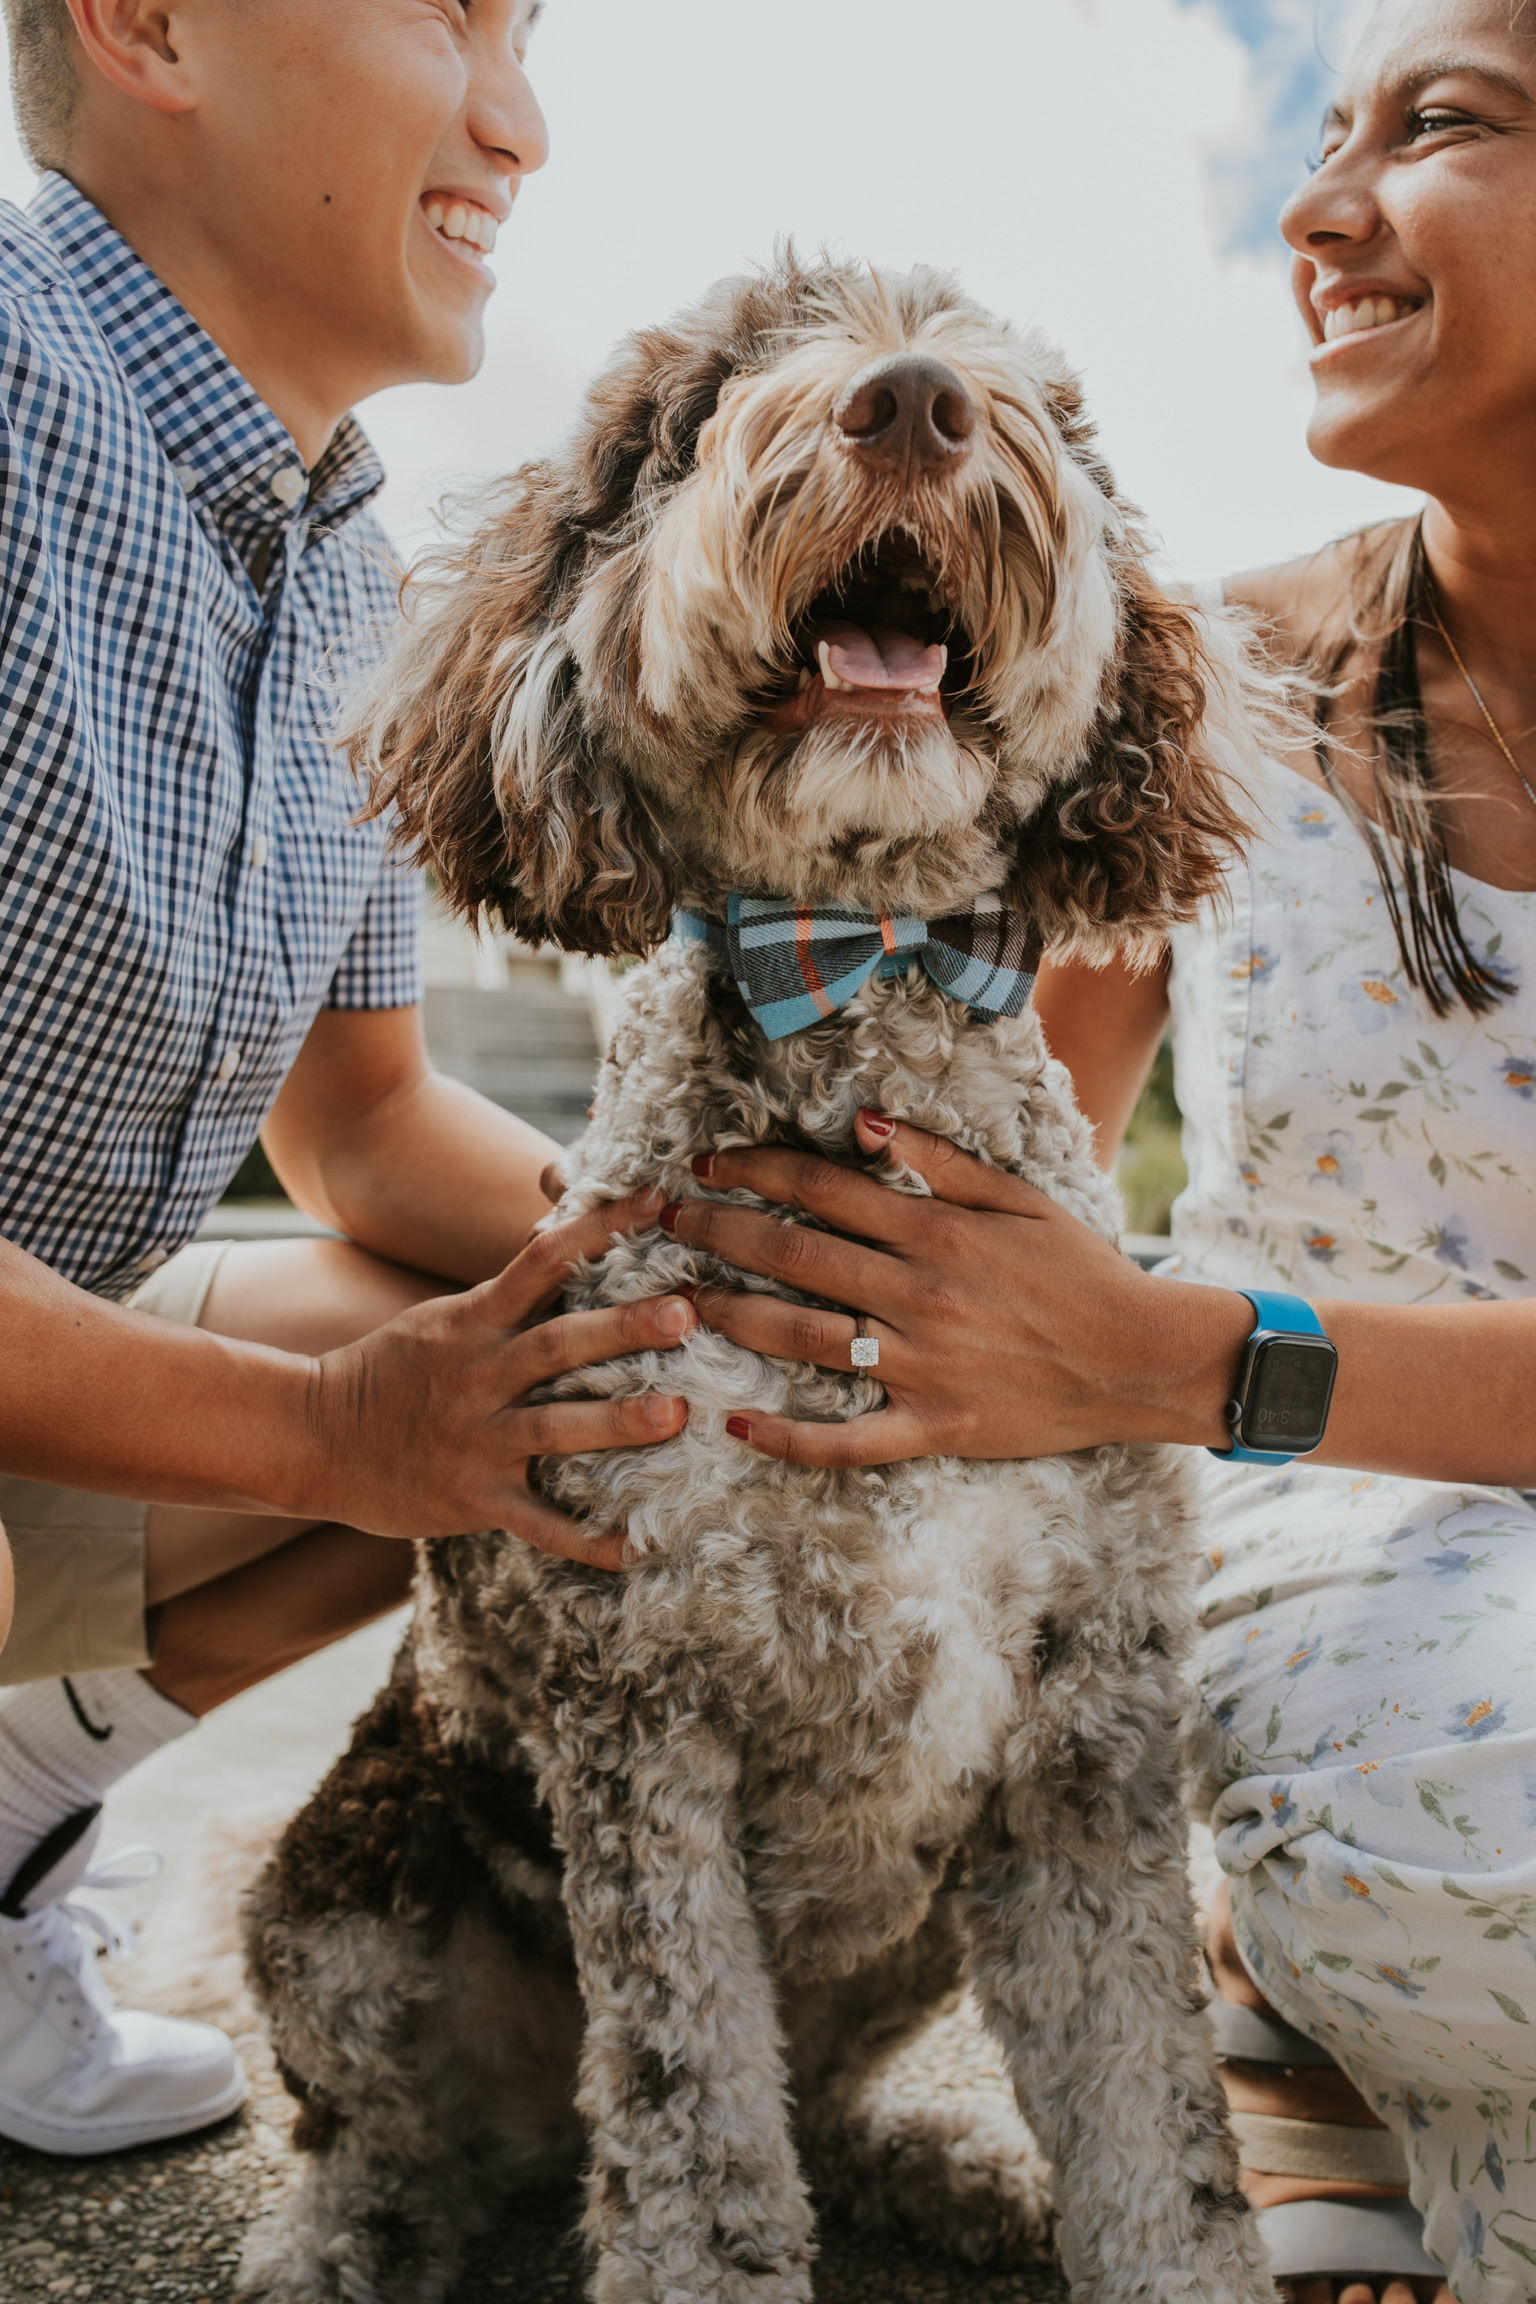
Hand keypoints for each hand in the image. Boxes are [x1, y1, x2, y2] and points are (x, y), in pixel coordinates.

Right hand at [302, 1188, 693, 1566]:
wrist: (310, 1438)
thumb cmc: (388, 1372)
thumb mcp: (444, 1320)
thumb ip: (507, 1296)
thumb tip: (569, 1246)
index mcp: (474, 1322)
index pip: (542, 1260)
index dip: (598, 1228)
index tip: (654, 1202)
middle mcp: (480, 1376)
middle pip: (559, 1346)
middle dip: (623, 1329)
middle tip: (685, 1314)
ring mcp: (477, 1439)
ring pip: (555, 1428)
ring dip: (616, 1422)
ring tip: (674, 1415)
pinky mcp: (472, 1499)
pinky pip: (539, 1522)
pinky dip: (586, 1539)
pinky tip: (636, 1548)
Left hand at [659, 1116, 1250, 1466]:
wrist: (1140, 1359)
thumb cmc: (1081, 1272)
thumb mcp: (1021, 1198)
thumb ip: (942, 1161)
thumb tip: (866, 1123)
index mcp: (937, 1231)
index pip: (823, 1188)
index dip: (755, 1170)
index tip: (705, 1164)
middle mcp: (918, 1293)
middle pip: (794, 1255)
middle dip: (719, 1233)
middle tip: (664, 1220)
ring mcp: (922, 1364)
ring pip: (804, 1338)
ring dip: (733, 1316)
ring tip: (678, 1301)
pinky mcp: (934, 1425)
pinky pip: (848, 1439)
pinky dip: (789, 1437)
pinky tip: (736, 1425)